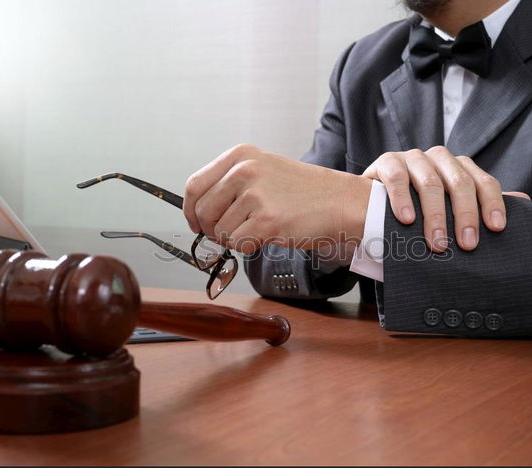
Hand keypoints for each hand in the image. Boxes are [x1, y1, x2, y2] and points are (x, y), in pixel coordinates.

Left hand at [183, 144, 371, 252]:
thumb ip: (231, 183)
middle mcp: (244, 171)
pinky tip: (267, 236)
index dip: (191, 210)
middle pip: (203, 211)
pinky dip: (249, 247)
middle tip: (232, 233)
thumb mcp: (264, 170)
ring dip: (236, 239)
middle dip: (213, 230)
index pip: (194, 185)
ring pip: (220, 232)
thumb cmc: (304, 192)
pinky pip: (238, 244)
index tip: (197, 223)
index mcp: (240, 156)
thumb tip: (199, 210)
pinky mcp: (266, 220)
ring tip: (260, 229)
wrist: (341, 201)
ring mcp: (255, 195)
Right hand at [362, 146, 530, 251]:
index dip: (491, 204)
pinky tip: (406, 220)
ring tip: (437, 243)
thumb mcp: (450, 209)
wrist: (370, 203)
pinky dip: (402, 199)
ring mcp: (411, 158)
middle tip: (467, 245)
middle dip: (465, 215)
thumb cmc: (416, 209)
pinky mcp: (386, 162)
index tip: (495, 229)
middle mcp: (438, 159)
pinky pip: (397, 177)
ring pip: (430, 182)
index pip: (483, 181)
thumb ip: (481, 204)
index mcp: (458, 168)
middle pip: (459, 182)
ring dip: (435, 215)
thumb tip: (525, 202)